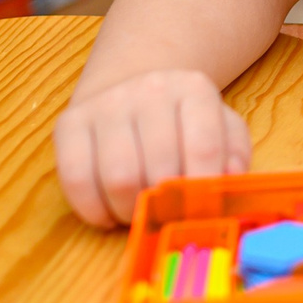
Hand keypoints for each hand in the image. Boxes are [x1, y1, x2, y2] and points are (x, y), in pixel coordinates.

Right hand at [53, 67, 251, 226]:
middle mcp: (149, 90)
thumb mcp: (221, 127)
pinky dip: (93, 209)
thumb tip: (230, 181)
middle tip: (168, 217)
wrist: (133, 85)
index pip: (204, 147)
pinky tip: (108, 213)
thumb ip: (234, 154)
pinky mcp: (68, 123)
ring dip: (131, 211)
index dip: (204, 191)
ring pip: (118, 178)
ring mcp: (106, 104)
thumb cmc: (183, 120)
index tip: (203, 215)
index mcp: (194, 89)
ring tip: (140, 212)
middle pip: (160, 169)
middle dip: (166, 207)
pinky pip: (75, 179)